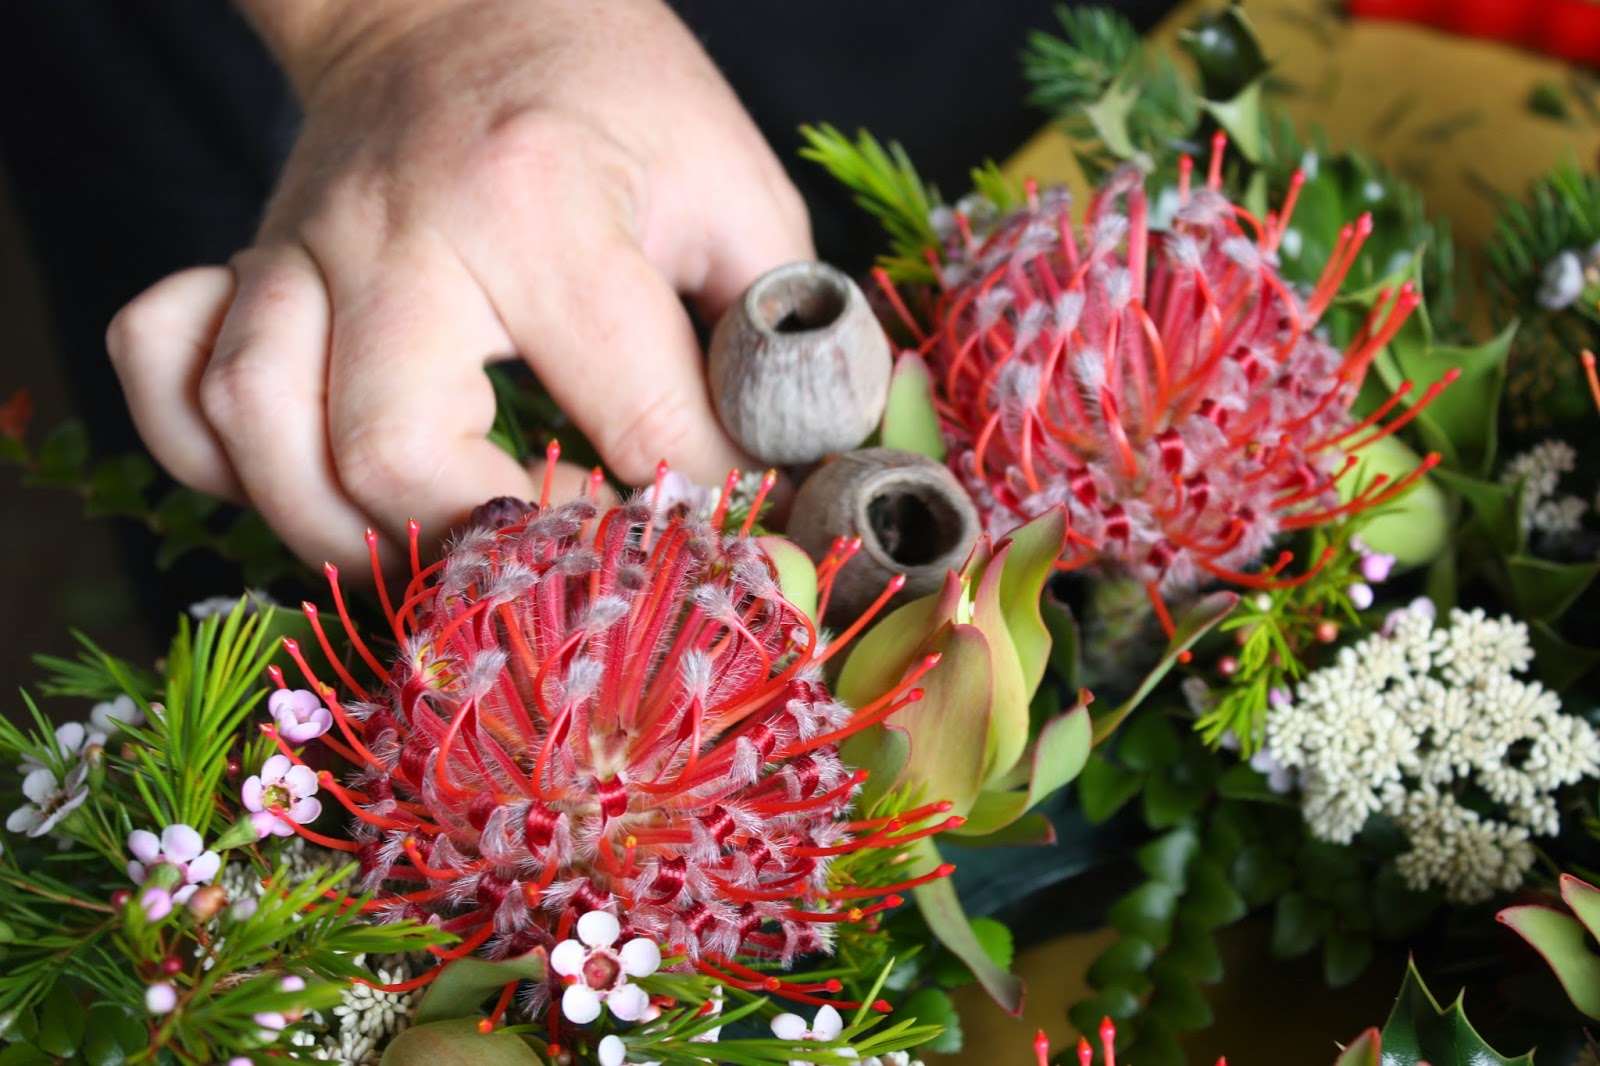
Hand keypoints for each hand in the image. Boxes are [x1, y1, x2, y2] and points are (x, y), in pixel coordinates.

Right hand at [106, 0, 812, 571]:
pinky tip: (298, 471)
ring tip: (426, 551)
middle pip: (390, 453)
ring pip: (255, 430)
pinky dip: (209, 452)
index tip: (717, 533)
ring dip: (336, 531)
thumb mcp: (733, 187)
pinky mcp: (244, 261)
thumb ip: (767, 331)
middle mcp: (401, 234)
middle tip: (543, 559)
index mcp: (547, 210)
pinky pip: (166, 373)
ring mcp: (301, 248)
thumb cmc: (616, 97)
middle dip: (477, 548)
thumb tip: (782, 472)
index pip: (628, 417)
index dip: (693, 504)